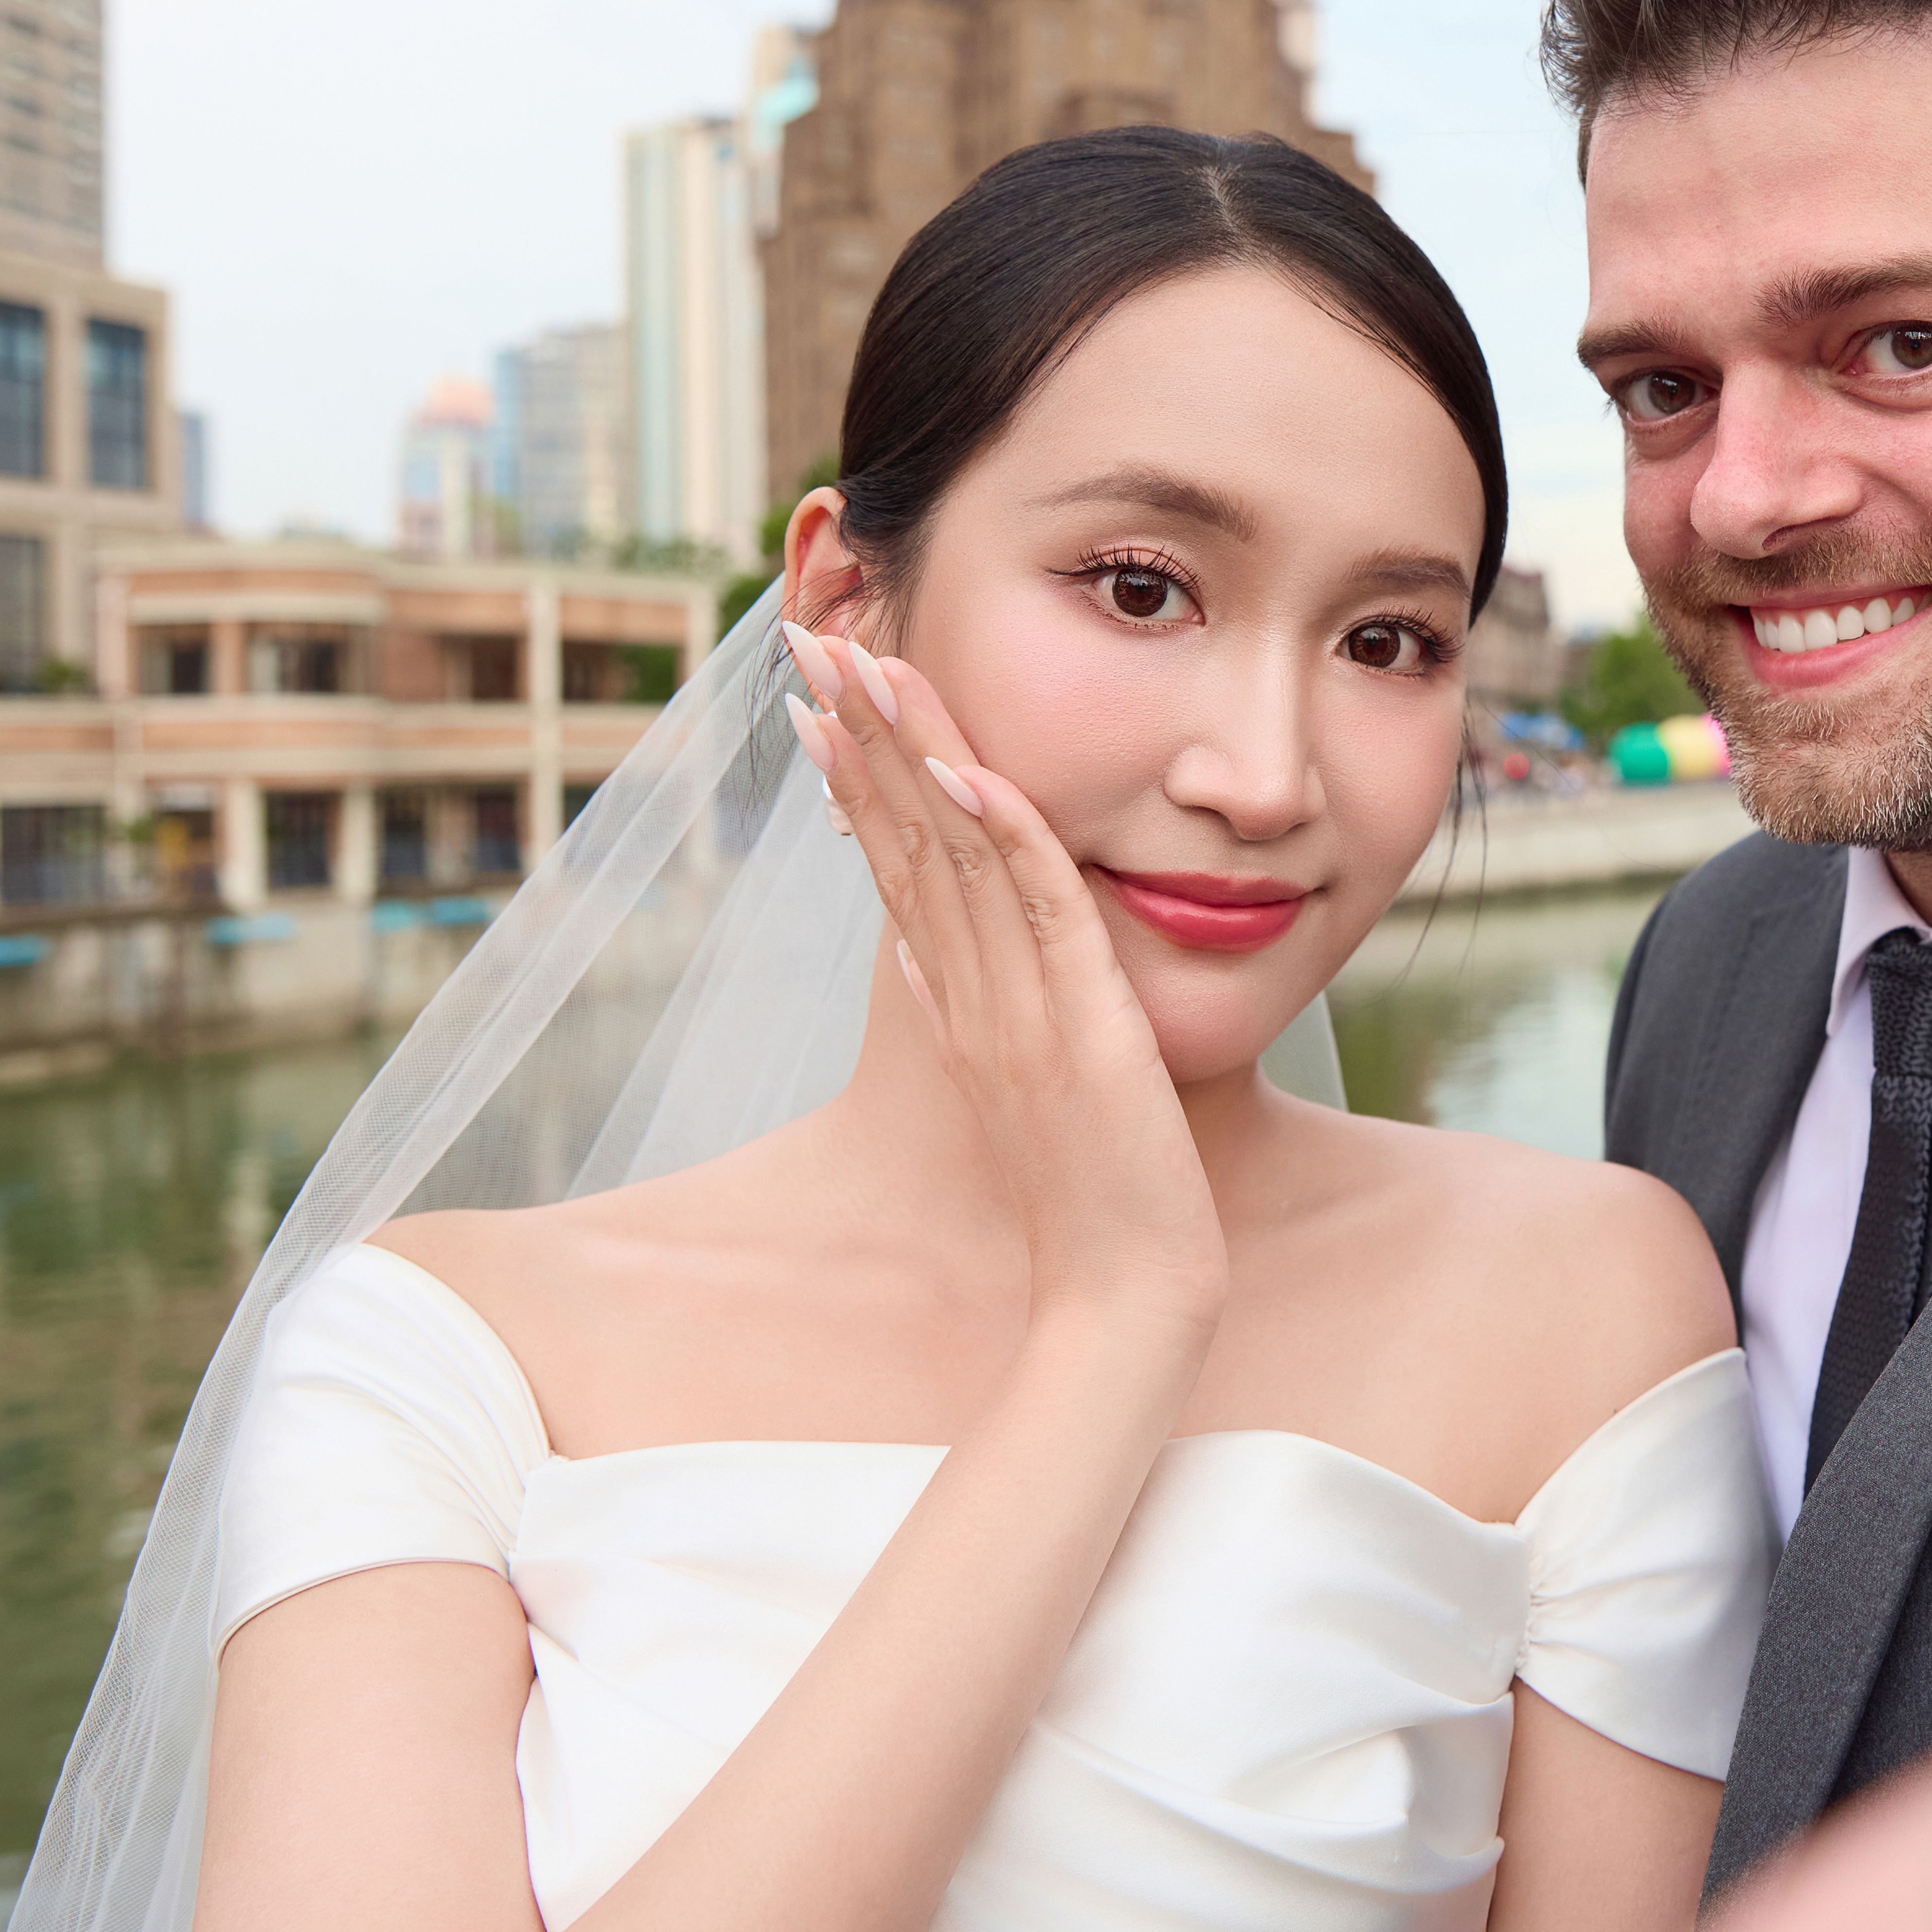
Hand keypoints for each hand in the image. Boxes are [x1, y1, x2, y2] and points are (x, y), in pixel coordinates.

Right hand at [781, 622, 1225, 1335]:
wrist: (1122, 1293)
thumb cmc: (1089, 1192)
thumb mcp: (1017, 1081)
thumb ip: (965, 1009)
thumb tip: (914, 955)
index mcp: (958, 1001)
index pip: (894, 863)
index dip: (855, 775)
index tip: (814, 699)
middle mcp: (970, 993)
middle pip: (904, 838)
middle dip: (858, 731)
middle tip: (809, 638)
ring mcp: (1016, 1007)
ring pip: (956, 854)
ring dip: (914, 752)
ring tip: (871, 661)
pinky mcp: (1079, 1024)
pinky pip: (1041, 910)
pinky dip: (1013, 835)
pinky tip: (979, 769)